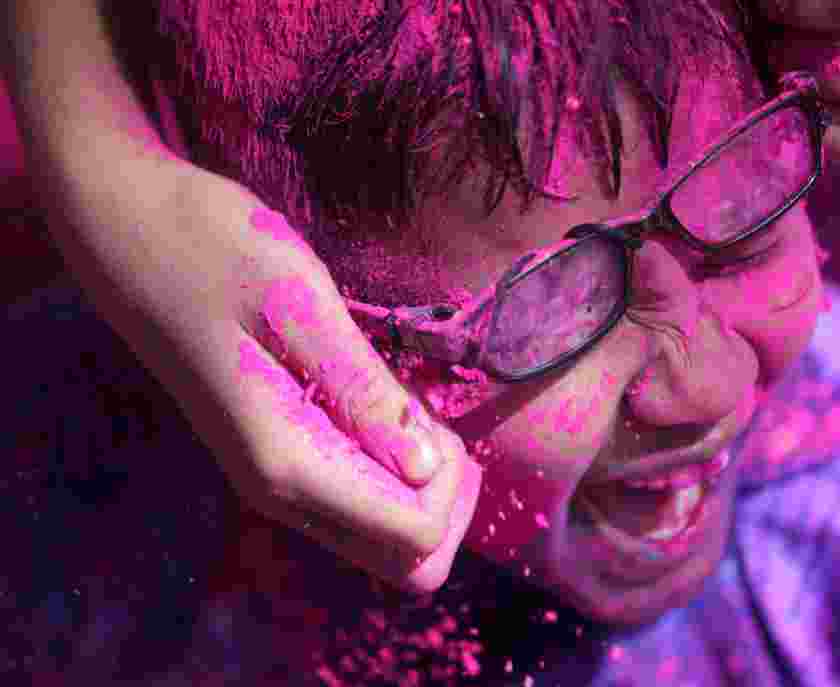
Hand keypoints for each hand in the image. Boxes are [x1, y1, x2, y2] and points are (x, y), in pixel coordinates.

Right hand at [67, 161, 479, 593]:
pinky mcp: (269, 448)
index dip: (450, 490)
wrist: (126, 232)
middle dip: (442, 503)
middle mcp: (277, 487)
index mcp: (287, 462)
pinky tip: (380, 398)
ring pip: (373, 529)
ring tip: (409, 403)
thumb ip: (363, 392)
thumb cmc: (211, 249)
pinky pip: (346, 488)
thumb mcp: (300, 307)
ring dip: (415, 481)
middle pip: (396, 555)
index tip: (440, 419)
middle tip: (438, 422)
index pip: (408, 537)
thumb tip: (426, 469)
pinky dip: (384, 459)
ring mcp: (270, 472)